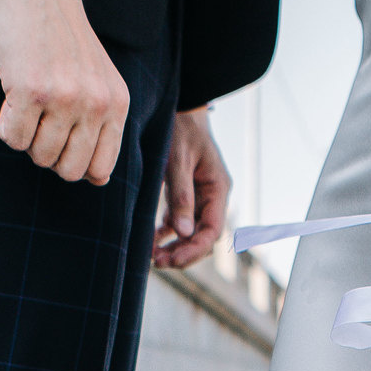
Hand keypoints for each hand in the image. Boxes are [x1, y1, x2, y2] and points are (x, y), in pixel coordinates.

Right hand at [0, 0, 131, 184]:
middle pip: (67, 171)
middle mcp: (96, 104)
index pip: (100, 170)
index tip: (61, 136)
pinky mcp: (30, 90)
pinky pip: (11, 138)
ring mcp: (64, 98)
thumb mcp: (98, 79)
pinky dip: (4, 123)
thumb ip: (102, 126)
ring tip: (28, 100)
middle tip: (41, 119)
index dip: (73, 162)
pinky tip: (12, 93)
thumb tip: (98, 181)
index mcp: (117, 104)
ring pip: (38, 156)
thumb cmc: (61, 38)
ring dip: (25, 135)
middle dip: (47, 153)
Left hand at [153, 107, 230, 268]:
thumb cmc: (180, 129)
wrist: (179, 108)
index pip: (213, 230)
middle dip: (183, 253)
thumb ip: (181, 195)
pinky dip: (167, 233)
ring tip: (152, 257)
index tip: (173, 260)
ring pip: (191, 232)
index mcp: (218, 188)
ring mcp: (200, 196)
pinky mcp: (186, 194)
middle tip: (157, 262)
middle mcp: (212, 196)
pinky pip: (180, 221)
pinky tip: (152, 241)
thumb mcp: (178, 160)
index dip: (195, 250)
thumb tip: (183, 231)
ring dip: (175, 247)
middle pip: (203, 237)